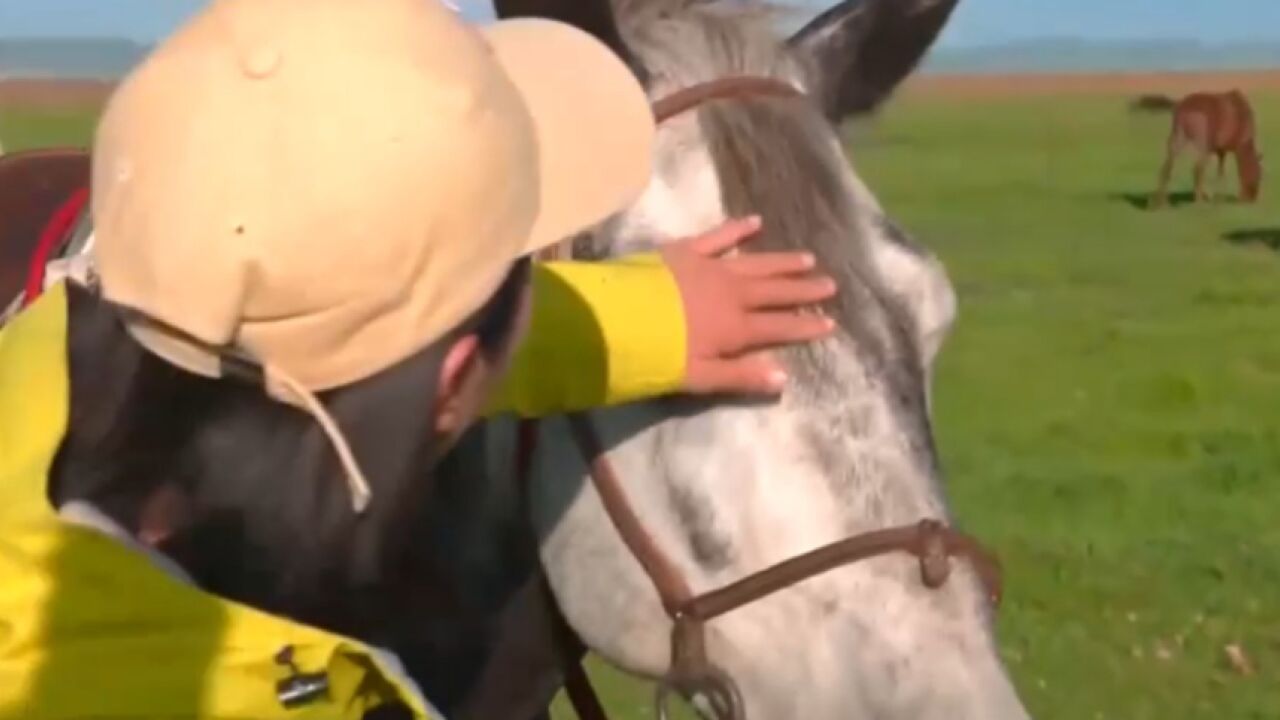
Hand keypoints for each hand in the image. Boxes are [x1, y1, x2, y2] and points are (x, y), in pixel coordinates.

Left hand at [660, 215, 836, 394]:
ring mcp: (710, 268)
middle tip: (830, 284)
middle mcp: (731, 294)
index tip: (831, 322)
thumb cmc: (656, 355)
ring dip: (782, 261)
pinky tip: (755, 221)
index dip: (805, 325)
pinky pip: (718, 236)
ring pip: (756, 263)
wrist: (616, 319)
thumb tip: (783, 378)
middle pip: (775, 291)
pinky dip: (737, 228)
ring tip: (807, 258)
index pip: (779, 327)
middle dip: (803, 289)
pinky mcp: (685, 251)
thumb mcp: (699, 377)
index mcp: (735, 328)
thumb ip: (741, 376)